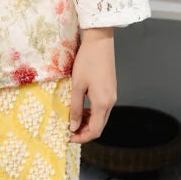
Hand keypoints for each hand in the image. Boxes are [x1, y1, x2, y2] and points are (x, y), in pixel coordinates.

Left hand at [68, 27, 115, 143]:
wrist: (100, 42)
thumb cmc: (87, 61)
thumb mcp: (77, 85)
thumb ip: (75, 107)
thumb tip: (73, 126)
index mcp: (102, 103)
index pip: (95, 131)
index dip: (82, 137)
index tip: (68, 137)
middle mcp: (110, 102)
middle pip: (99, 126)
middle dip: (84, 131)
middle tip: (69, 130)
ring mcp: (112, 95)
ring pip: (101, 117)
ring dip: (88, 121)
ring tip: (72, 118)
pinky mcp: (110, 89)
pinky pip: (102, 107)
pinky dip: (92, 112)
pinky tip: (81, 107)